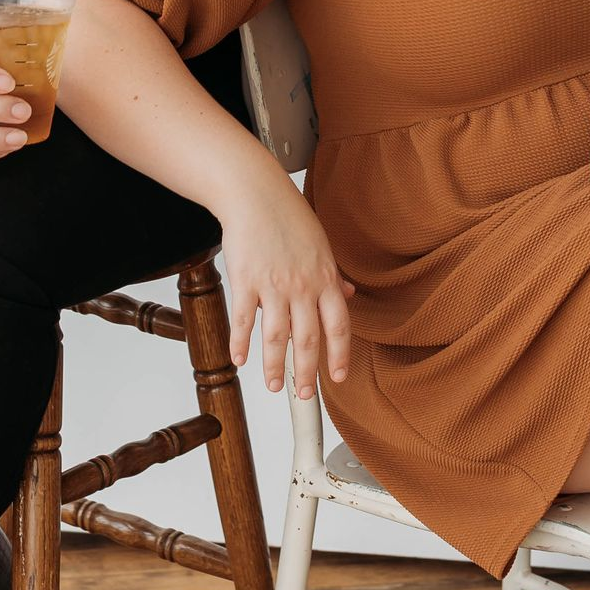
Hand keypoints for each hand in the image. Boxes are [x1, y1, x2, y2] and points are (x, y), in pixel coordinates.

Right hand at [220, 184, 355, 397]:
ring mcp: (274, 285)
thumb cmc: (288, 217)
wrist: (256, 194)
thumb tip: (348, 293)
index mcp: (325, 278)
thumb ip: (333, 275)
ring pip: (276, 337)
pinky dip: (241, 344)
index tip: (338, 377)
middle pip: (308, 340)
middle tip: (304, 395)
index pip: (339, 326)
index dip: (340, 355)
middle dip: (307, 373)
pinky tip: (240, 360)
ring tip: (273, 385)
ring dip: (274, 366)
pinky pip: (244, 320)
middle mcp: (303, 286)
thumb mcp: (321, 245)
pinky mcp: (246, 281)